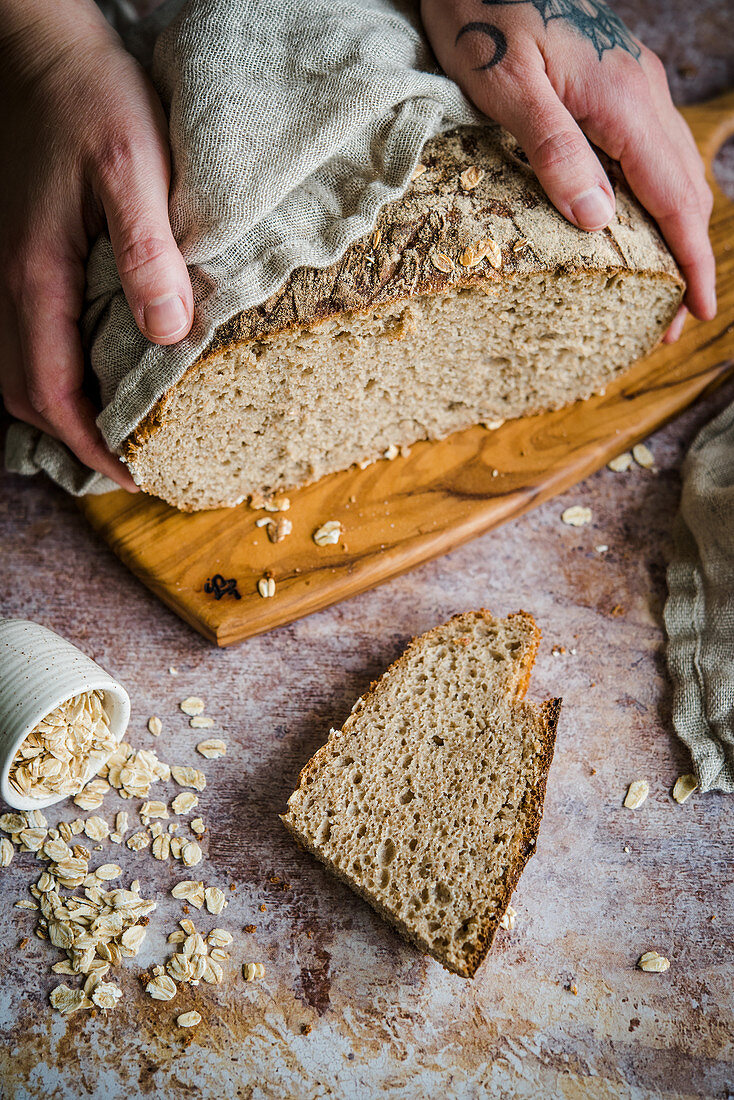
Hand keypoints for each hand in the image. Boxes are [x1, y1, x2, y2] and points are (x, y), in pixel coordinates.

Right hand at [0, 0, 193, 489]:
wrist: (42, 49)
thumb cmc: (90, 99)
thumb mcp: (132, 167)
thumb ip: (147, 252)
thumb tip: (168, 334)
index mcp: (36, 277)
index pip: (53, 392)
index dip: (91, 444)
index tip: (133, 475)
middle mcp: (11, 284)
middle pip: (25, 394)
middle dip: (72, 439)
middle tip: (127, 464)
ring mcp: (9, 270)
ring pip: (18, 370)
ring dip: (59, 410)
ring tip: (111, 431)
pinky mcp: (20, 255)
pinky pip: (24, 337)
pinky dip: (53, 372)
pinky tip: (90, 371)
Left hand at [420, 0, 715, 340]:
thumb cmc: (484, 15)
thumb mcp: (507, 87)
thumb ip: (554, 150)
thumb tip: (595, 221)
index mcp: (623, 101)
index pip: (674, 198)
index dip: (692, 259)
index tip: (699, 309)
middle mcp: (641, 93)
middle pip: (685, 189)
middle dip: (688, 256)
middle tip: (672, 316)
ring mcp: (633, 84)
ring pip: (674, 168)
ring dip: (676, 228)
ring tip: (661, 279)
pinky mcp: (616, 81)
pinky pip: (652, 148)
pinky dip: (656, 195)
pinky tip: (634, 219)